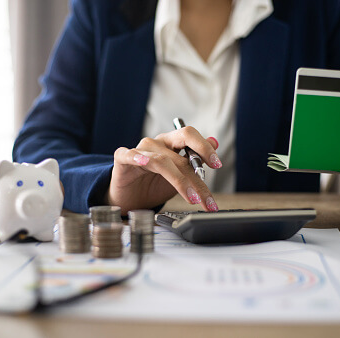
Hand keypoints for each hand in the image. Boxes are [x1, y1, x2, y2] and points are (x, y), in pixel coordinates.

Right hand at [105, 126, 221, 213]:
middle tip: (206, 191)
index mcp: (171, 143)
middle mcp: (156, 143)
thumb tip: (215, 142)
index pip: (190, 136)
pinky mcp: (122, 159)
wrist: (129, 199)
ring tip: (193, 198)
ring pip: (162, 160)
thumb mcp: (179, 176)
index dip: (205, 147)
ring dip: (180, 180)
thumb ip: (195, 161)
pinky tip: (145, 163)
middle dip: (197, 172)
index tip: (218, 165)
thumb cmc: (153, 185)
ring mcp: (139, 150)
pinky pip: (129, 155)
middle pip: (180, 149)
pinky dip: (137, 157)